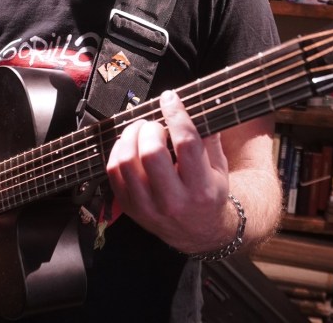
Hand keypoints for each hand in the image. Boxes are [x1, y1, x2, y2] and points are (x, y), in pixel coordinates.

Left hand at [105, 90, 235, 252]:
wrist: (198, 233)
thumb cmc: (208, 195)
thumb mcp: (219, 169)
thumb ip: (210, 138)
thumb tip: (200, 106)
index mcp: (201, 189)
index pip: (186, 143)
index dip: (176, 114)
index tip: (170, 99)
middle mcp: (174, 201)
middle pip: (151, 153)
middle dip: (150, 129)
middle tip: (155, 125)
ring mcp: (148, 207)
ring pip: (126, 162)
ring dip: (130, 137)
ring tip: (140, 131)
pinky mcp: (131, 208)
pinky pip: (113, 173)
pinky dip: (117, 152)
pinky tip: (128, 146)